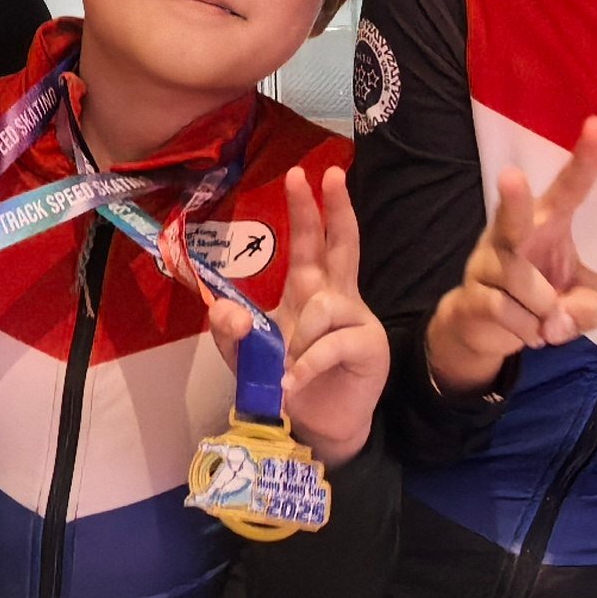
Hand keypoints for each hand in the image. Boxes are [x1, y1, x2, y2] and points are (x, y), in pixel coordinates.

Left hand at [216, 165, 383, 465]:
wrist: (315, 424)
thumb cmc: (285, 380)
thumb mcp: (246, 355)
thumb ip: (229, 331)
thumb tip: (227, 310)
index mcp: (310, 289)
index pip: (311, 242)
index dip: (305, 210)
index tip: (298, 175)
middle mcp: (337, 296)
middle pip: (342, 244)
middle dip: (336, 208)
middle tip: (331, 174)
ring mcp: (357, 319)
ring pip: (324, 306)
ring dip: (298, 337)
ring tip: (286, 366)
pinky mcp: (369, 346)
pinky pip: (331, 344)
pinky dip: (305, 364)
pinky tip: (292, 380)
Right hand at [424, 123, 596, 395]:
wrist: (485, 329)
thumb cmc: (544, 299)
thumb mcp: (585, 304)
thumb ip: (589, 307)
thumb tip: (554, 322)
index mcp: (546, 221)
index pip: (568, 187)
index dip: (584, 159)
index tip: (596, 124)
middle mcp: (511, 233)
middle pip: (513, 214)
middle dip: (514, 198)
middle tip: (510, 176)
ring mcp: (487, 262)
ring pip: (523, 285)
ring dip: (544, 309)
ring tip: (544, 320)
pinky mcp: (472, 294)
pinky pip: (509, 314)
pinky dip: (529, 331)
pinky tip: (527, 332)